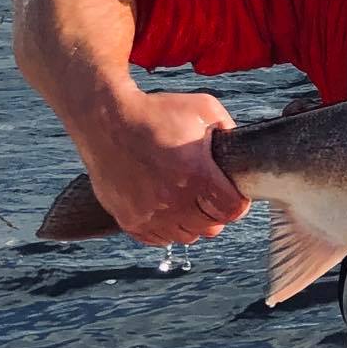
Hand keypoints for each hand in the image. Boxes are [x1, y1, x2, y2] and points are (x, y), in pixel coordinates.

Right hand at [74, 88, 248, 246]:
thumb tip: (240, 150)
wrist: (106, 120)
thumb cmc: (156, 112)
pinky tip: (169, 208)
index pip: (232, 210)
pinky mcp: (129, 220)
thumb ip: (228, 130)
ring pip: (187, 236)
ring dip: (193, 222)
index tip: (235, 194)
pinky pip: (159, 239)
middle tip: (212, 196)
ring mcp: (149, 214)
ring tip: (189, 201)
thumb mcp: (203, 108)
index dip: (239, 202)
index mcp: (196, 174)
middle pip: (211, 226)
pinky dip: (168, 229)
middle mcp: (173, 200)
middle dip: (217, 211)